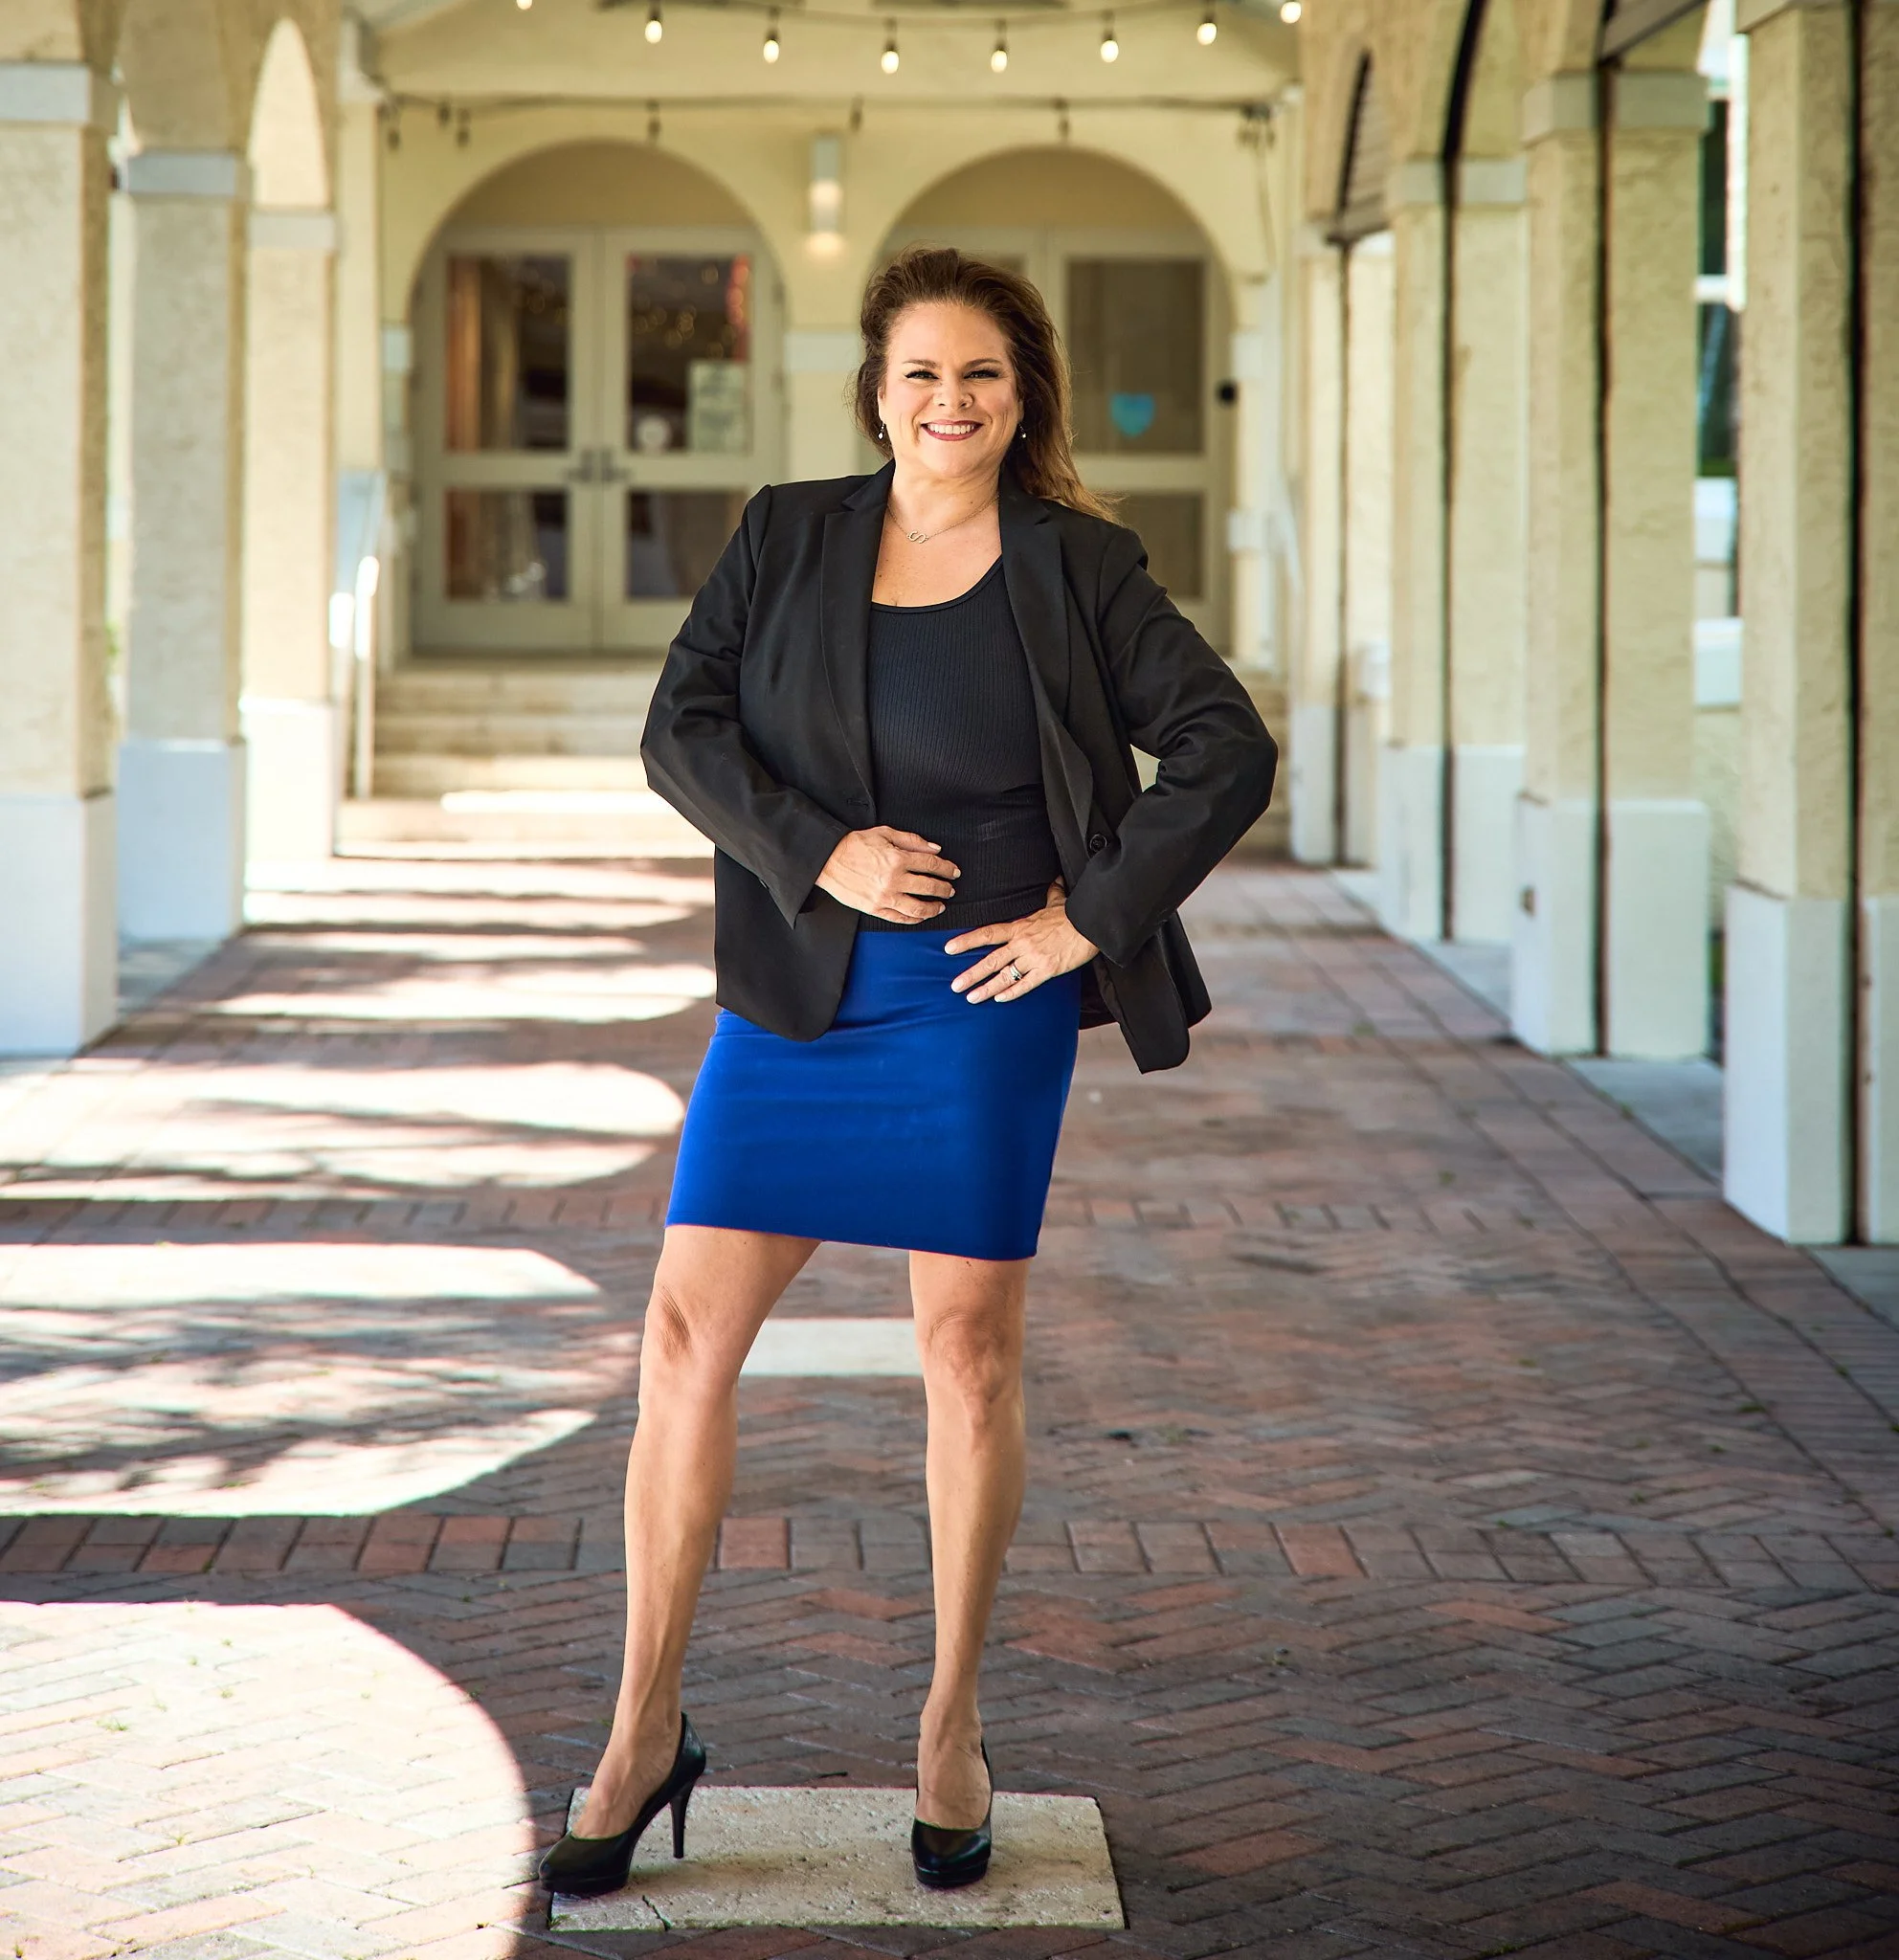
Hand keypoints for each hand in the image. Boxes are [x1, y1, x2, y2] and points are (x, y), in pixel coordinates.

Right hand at [817, 826, 960, 922]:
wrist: (828, 860)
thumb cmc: (854, 845)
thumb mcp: (885, 833)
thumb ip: (912, 840)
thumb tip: (935, 849)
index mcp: (898, 858)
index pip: (932, 864)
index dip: (947, 869)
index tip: (954, 872)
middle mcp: (894, 879)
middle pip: (929, 887)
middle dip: (945, 889)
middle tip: (950, 890)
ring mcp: (884, 897)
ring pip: (918, 908)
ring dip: (933, 908)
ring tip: (940, 906)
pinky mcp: (875, 908)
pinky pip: (900, 918)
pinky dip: (914, 919)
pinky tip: (920, 916)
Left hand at [946, 882, 1097, 1001]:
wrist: (1091, 924)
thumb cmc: (1072, 914)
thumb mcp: (1057, 900)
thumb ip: (1050, 893)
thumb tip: (1053, 881)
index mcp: (1019, 927)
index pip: (987, 934)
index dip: (966, 941)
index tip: (949, 948)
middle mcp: (1022, 944)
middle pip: (990, 960)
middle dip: (971, 974)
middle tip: (955, 986)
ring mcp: (1033, 958)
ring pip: (1004, 976)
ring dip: (986, 988)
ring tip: (971, 998)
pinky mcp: (1047, 970)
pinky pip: (1025, 984)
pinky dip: (1012, 992)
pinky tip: (1000, 999)